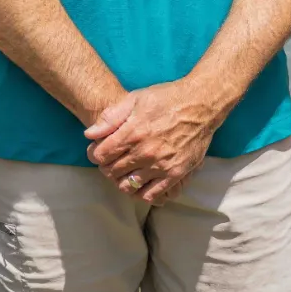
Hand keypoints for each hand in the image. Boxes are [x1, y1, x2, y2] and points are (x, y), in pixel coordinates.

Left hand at [84, 80, 220, 204]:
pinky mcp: (175, 173)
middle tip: (111, 161)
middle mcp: (144, 152)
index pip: (101, 156)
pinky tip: (141, 182)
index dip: (95, 155)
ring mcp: (160, 165)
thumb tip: (90, 134)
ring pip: (129, 185)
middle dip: (107, 167)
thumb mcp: (135, 99)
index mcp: (132, 133)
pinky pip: (152, 193)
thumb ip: (111, 117)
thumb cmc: (167, 98)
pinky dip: (142, 192)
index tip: (99, 152)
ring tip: (125, 172)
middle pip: (112, 171)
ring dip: (122, 180)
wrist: (200, 105)